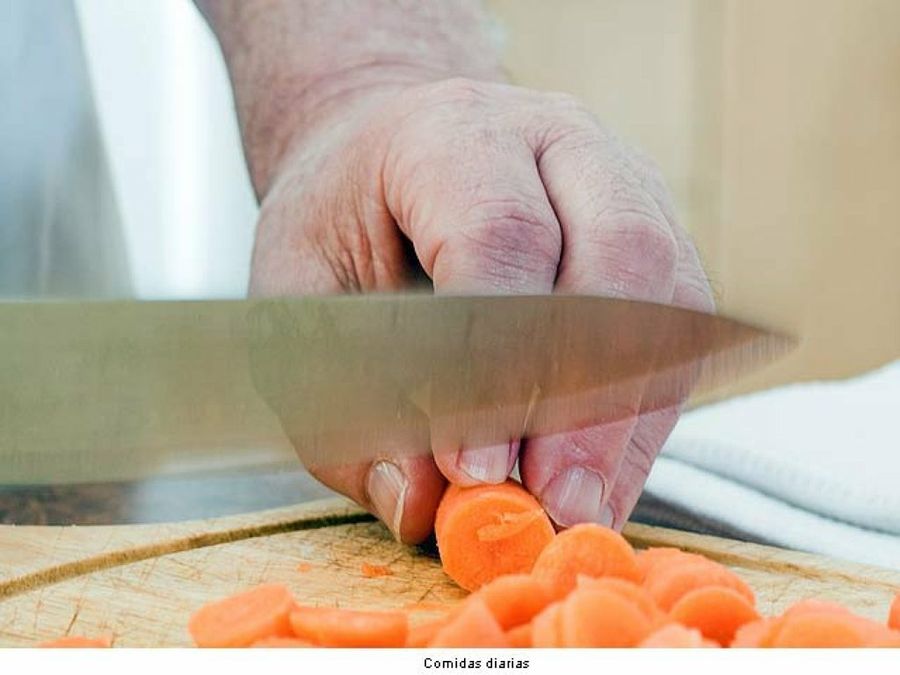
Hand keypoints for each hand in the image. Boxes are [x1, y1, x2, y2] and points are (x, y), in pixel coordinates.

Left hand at [248, 77, 714, 542]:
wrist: (389, 156)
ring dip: (626, 423)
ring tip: (578, 509)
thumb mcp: (297, 303)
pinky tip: (599, 479)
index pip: (500, 234)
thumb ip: (344, 403)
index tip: (475, 467)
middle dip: (589, 399)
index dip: (495, 360)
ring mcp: (622, 184)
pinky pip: (673, 333)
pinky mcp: (653, 240)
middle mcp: (559, 141)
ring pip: (665, 303)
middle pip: (620, 257)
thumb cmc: (339, 225)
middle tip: (552, 503)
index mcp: (453, 133)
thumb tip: (423, 505)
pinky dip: (641, 419)